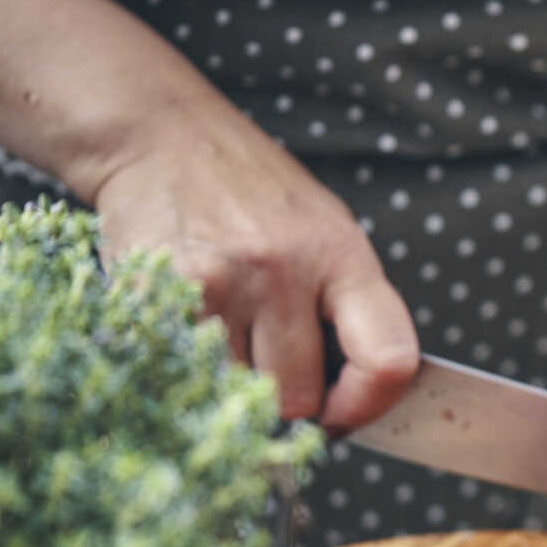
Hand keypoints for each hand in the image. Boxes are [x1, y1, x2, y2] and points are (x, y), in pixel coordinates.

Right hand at [84, 98, 417, 429]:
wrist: (160, 134)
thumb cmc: (251, 193)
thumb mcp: (324, 232)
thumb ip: (344, 308)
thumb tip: (348, 400)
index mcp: (342, 255)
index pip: (387, 359)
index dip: (368, 404)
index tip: (343, 413)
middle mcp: (286, 269)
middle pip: (299, 397)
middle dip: (286, 398)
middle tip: (269, 363)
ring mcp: (221, 282)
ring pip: (240, 392)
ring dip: (234, 381)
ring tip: (227, 328)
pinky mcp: (163, 292)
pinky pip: (187, 369)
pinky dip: (188, 362)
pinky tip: (190, 319)